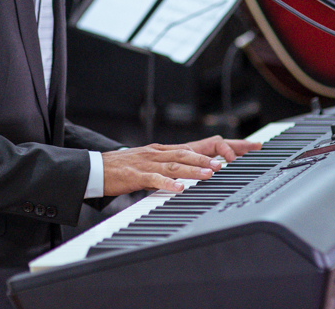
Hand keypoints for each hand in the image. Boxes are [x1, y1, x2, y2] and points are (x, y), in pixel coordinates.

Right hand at [101, 136, 261, 195]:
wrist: (94, 168)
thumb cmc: (122, 168)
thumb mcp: (149, 164)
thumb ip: (169, 167)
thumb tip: (192, 174)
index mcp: (163, 151)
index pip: (196, 146)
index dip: (218, 148)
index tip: (239, 151)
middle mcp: (157, 153)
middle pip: (188, 153)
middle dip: (210, 158)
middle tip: (230, 163)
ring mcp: (146, 162)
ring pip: (174, 164)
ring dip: (193, 169)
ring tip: (210, 174)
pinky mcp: (134, 174)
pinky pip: (152, 179)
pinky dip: (166, 183)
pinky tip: (178, 188)